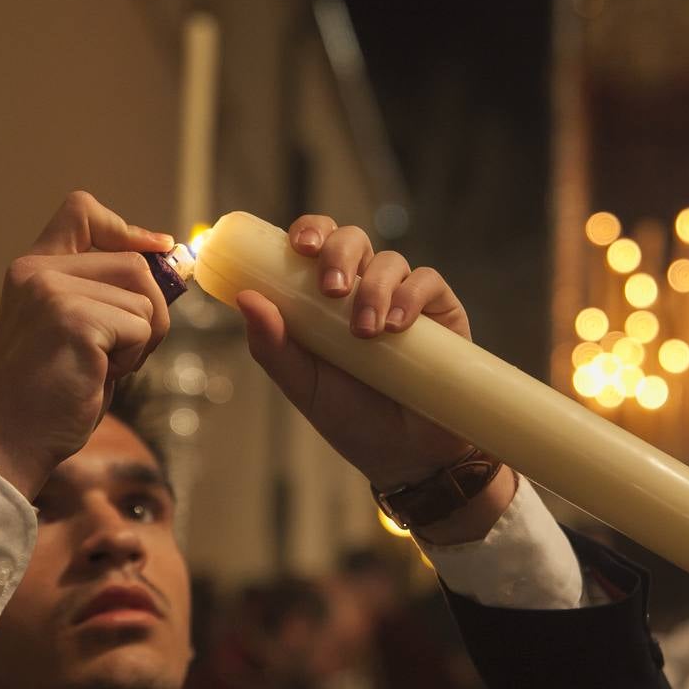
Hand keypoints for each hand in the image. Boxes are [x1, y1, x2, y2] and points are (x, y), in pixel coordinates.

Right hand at [0, 191, 174, 499]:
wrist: (13, 441)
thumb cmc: (51, 392)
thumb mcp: (73, 326)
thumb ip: (102, 291)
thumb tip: (164, 259)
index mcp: (32, 268)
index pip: (82, 210)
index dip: (129, 228)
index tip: (158, 249)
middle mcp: (36, 271)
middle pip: (135, 263)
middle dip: (149, 311)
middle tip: (122, 352)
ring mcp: (52, 292)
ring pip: (144, 298)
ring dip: (143, 339)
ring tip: (102, 365)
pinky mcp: (72, 319)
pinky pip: (140, 327)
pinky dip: (134, 358)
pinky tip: (98, 376)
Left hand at [237, 216, 514, 542]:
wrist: (407, 457)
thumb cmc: (353, 419)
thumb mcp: (305, 386)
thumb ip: (273, 346)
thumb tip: (246, 298)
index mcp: (325, 298)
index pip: (317, 244)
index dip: (310, 230)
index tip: (300, 247)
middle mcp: (365, 289)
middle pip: (354, 240)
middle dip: (340, 253)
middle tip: (332, 288)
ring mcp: (405, 298)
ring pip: (390, 260)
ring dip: (374, 287)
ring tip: (366, 331)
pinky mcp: (441, 313)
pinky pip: (428, 282)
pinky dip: (412, 294)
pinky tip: (398, 324)